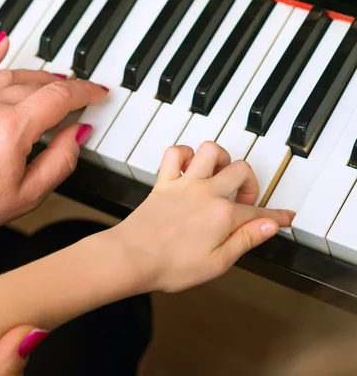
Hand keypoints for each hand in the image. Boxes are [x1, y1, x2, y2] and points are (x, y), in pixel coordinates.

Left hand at [0, 34, 107, 254]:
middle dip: (64, 87)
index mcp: (11, 129)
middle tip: (79, 96)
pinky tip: (2, 43)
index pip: (59, 97)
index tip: (98, 93)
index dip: (85, 92)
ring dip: (37, 76)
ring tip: (53, 82)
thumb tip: (78, 133)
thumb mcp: (27, 196)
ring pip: (10, 75)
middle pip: (37, 83)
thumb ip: (60, 160)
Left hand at [110, 142, 294, 292]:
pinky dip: (184, 154)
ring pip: (210, 150)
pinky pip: (174, 153)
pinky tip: (189, 168)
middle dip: (251, 184)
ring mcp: (183, 185)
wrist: (130, 258)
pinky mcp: (163, 183)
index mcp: (222, 216)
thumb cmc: (169, 266)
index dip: (277, 216)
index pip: (260, 213)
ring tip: (221, 177)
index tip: (285, 217)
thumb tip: (270, 226)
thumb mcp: (217, 263)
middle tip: (245, 203)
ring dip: (221, 159)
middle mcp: (205, 193)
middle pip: (241, 171)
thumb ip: (245, 240)